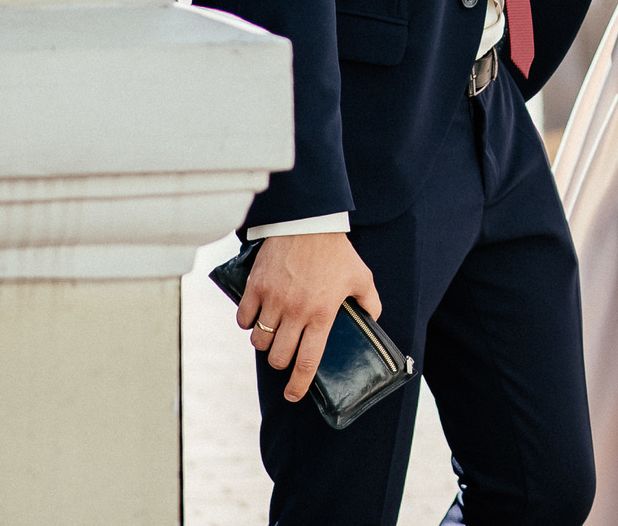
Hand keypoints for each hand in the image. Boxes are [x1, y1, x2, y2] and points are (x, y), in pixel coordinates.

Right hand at [234, 231, 381, 403]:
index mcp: (322, 315)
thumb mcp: (362, 276)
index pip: (307, 362)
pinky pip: (243, 318)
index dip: (298, 385)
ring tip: (272, 334)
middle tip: (285, 354)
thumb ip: (370, 301)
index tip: (293, 396)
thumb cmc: (336, 251)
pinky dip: (247, 322)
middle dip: (280, 362)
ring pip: (259, 341)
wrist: (309, 221)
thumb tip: (374, 318)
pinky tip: (256, 317)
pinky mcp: (256, 287)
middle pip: (279, 357)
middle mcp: (296, 312)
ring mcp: (273, 300)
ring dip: (264, 343)